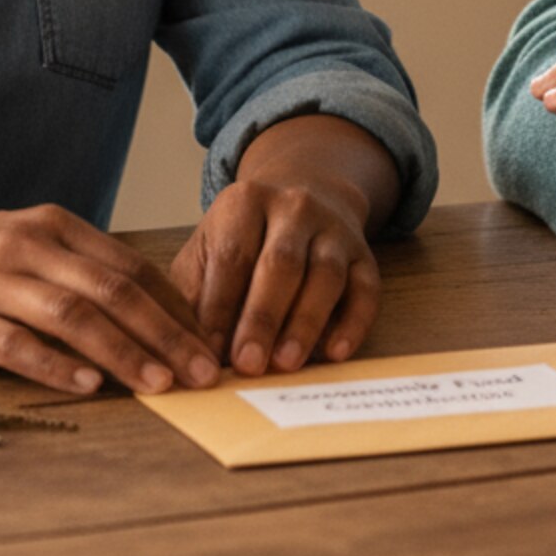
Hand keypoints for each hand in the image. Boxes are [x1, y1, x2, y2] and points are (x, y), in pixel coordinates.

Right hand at [0, 204, 222, 396]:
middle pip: (113, 290)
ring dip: (124, 353)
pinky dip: (57, 365)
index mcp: (53, 226)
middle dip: (166, 334)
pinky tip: (89, 386)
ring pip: (74, 316)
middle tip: (202, 370)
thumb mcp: (25, 244)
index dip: (174, 306)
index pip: (130, 266)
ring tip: (160, 384)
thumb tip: (148, 309)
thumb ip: (78, 269)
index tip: (208, 341)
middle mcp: (28, 245)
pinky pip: (17, 344)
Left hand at [169, 115, 396, 375]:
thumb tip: (189, 352)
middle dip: (262, 317)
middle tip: (248, 364)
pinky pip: (365, 288)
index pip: (232, 256)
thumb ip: (196, 293)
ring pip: (325, 274)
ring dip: (306, 322)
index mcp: (246, 201)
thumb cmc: (244, 236)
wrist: (304, 191)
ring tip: (286, 363)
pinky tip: (335, 353)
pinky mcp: (364, 253)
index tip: (206, 352)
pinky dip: (353, 323)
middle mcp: (294, 207)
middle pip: (280, 263)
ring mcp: (334, 228)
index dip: (218, 307)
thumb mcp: (209, 246)